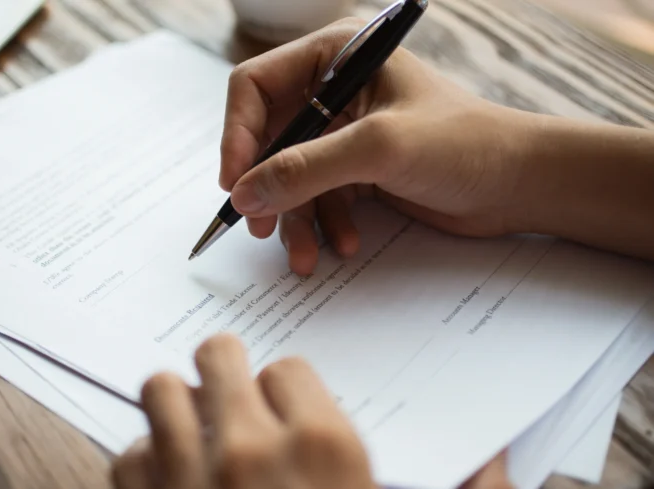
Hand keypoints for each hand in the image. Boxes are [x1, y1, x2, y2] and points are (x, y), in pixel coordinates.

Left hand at [111, 333, 512, 488]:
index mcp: (325, 449)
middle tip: (230, 399)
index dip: (286, 391)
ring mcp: (188, 477)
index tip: (284, 411)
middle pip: (217, 355)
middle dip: (224, 372)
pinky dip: (144, 465)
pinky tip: (168, 485)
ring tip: (194, 432)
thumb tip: (496, 458)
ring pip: (160, 391)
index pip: (288, 368)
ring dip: (176, 409)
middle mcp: (250, 449)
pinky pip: (127, 455)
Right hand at [219, 17, 528, 274]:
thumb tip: (244, 194)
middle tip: (260, 225)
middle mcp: (333, 89)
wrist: (519, 184)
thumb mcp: (379, 149)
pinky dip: (323, 225)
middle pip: (267, 138)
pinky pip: (316, 198)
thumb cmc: (464, 144)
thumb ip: (307, 168)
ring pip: (289, 176)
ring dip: (294, 218)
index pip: (255, 87)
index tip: (234, 183)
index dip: (237, 135)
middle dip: (265, 186)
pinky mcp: (355, 168)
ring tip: (305, 255)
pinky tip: (345, 244)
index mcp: (335, 55)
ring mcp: (343, 132)